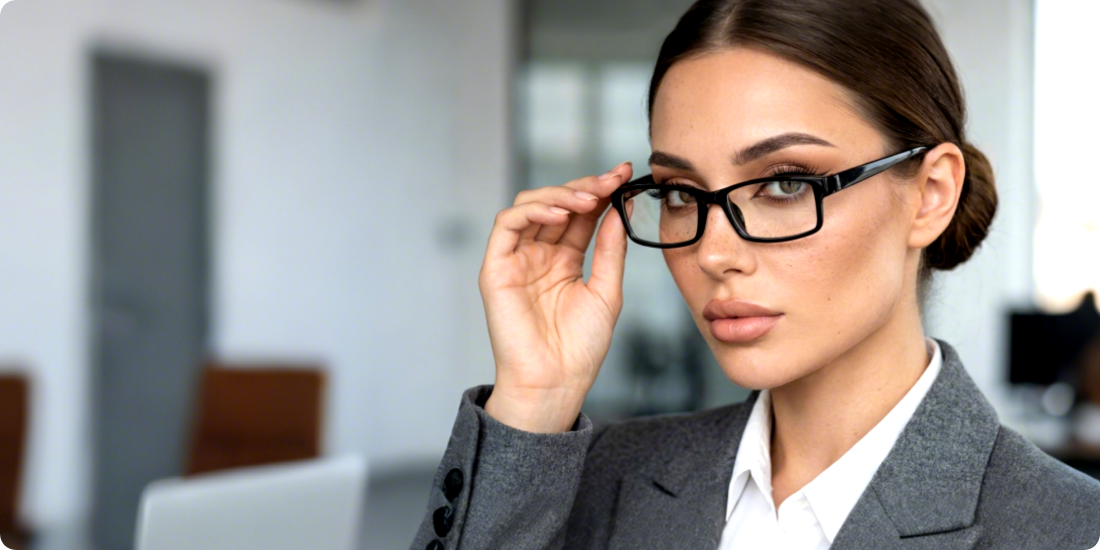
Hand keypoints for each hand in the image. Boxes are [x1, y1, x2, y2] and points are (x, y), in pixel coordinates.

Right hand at [478, 162, 634, 432]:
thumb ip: (610, 250)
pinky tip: (560, 212)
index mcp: (564, 260)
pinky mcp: (496, 268)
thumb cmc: (580, 348)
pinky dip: (532, 210)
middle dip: (585, 186)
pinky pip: (507, 224)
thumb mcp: (607, 292)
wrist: (555, 383)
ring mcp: (516, 259)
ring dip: (560, 193)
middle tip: (612, 179)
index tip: (625, 173)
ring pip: (530, 205)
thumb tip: (619, 210)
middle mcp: (538, 255)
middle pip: (557, 204)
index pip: (580, 214)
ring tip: (589, 197)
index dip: (601, 191)